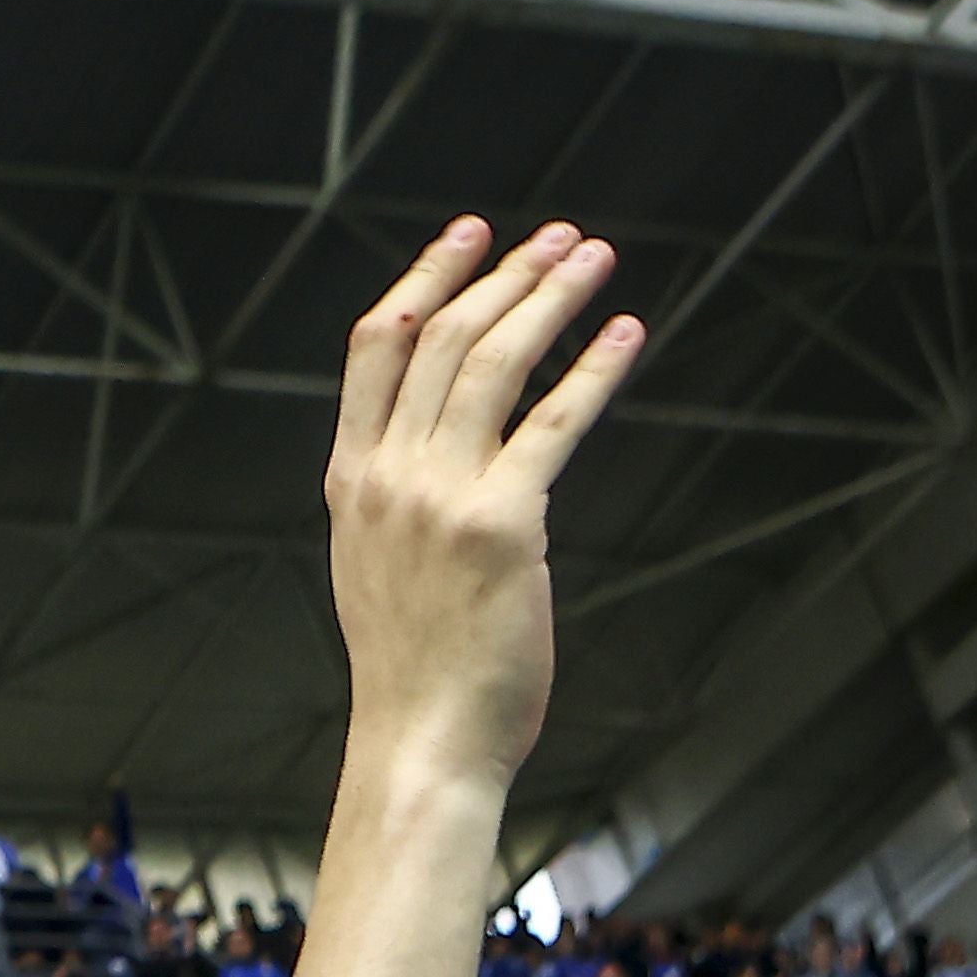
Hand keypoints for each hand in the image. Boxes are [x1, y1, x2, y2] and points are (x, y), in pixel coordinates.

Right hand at [326, 218, 637, 789]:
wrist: (421, 740)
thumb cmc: (414, 669)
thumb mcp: (377, 567)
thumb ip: (399, 502)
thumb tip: (443, 452)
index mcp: (350, 481)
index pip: (376, 349)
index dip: (425, 279)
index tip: (469, 236)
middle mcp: (386, 477)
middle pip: (441, 339)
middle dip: (505, 273)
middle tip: (559, 236)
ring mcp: (439, 498)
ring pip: (493, 363)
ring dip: (550, 299)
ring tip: (594, 260)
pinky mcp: (503, 526)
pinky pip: (553, 423)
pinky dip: (595, 369)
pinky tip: (626, 333)